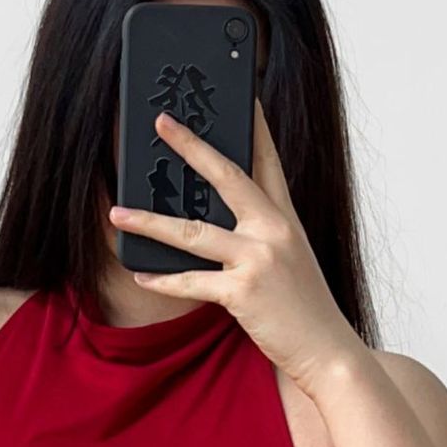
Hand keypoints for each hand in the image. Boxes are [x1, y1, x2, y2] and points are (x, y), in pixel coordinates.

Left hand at [109, 101, 368, 391]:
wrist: (327, 351)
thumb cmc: (305, 309)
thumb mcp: (291, 261)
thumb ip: (260, 236)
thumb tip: (214, 223)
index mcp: (286, 219)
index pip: (268, 160)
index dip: (253, 126)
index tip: (240, 96)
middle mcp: (273, 230)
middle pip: (225, 176)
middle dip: (190, 146)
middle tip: (162, 123)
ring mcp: (258, 258)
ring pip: (192, 231)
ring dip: (149, 222)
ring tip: (119, 212)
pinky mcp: (243, 291)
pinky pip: (191, 280)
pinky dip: (163, 281)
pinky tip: (142, 276)